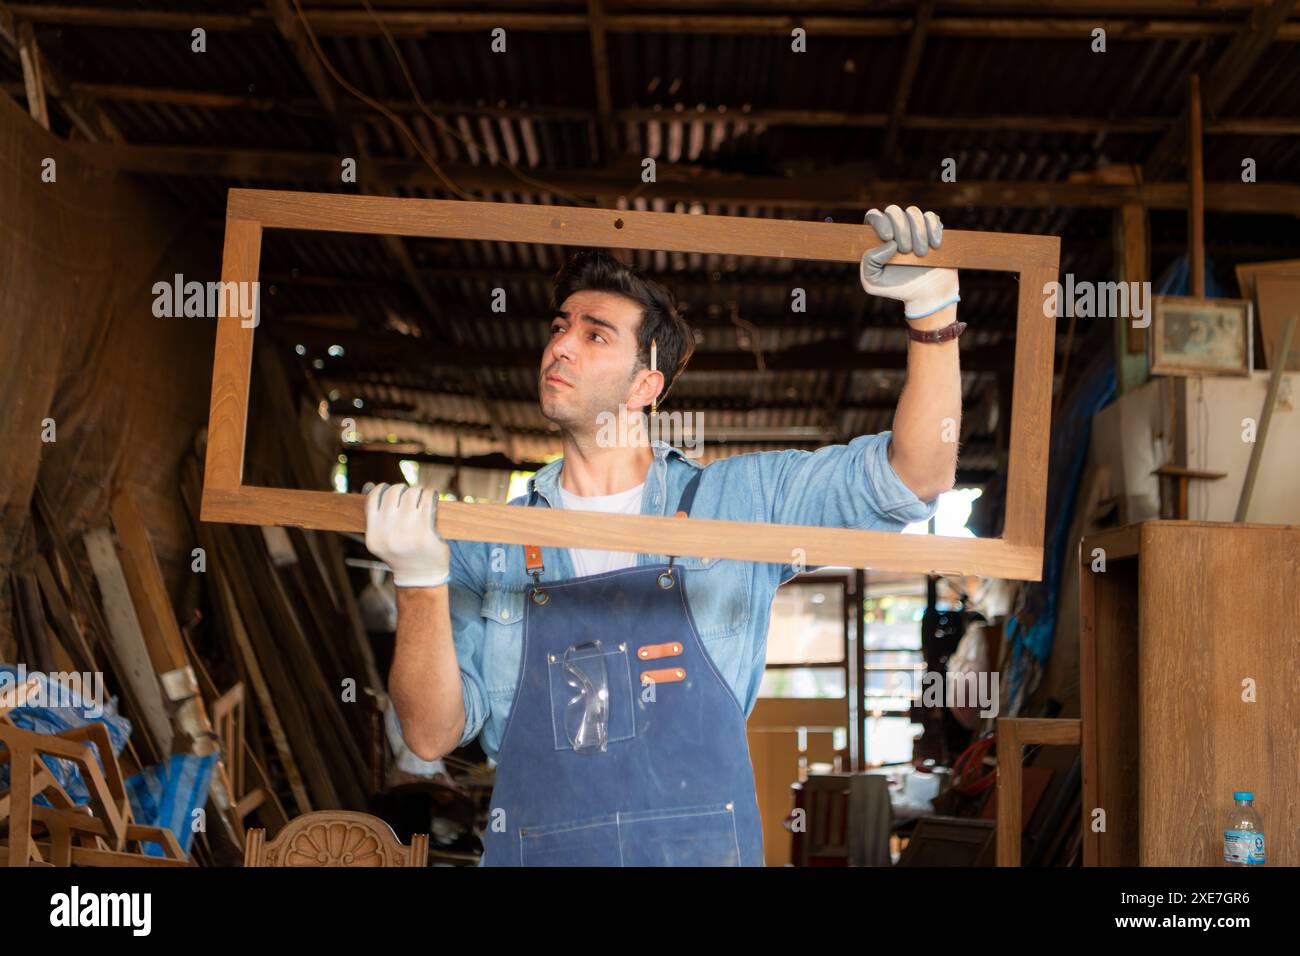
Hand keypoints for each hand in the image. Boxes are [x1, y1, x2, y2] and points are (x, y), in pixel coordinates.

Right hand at [365, 483, 449, 587]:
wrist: (421, 577)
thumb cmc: (402, 553)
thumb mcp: (382, 538)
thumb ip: (376, 514)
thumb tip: (368, 484)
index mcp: (373, 536)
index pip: (372, 499)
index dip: (382, 489)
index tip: (391, 492)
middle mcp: (386, 534)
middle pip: (393, 493)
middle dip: (403, 490)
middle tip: (410, 496)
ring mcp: (406, 533)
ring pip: (411, 493)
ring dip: (418, 491)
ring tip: (422, 497)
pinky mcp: (425, 532)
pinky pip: (427, 500)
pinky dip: (431, 495)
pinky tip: (432, 499)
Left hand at [860, 204, 958, 320]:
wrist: (927, 294)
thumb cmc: (897, 287)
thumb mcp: (873, 281)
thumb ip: (868, 262)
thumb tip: (888, 242)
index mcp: (877, 238)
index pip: (874, 216)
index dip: (880, 222)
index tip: (888, 237)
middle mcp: (895, 228)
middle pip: (894, 211)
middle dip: (901, 229)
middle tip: (905, 250)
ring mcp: (914, 226)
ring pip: (913, 212)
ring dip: (918, 233)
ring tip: (920, 253)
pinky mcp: (933, 228)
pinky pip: (931, 217)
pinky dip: (933, 230)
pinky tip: (933, 246)